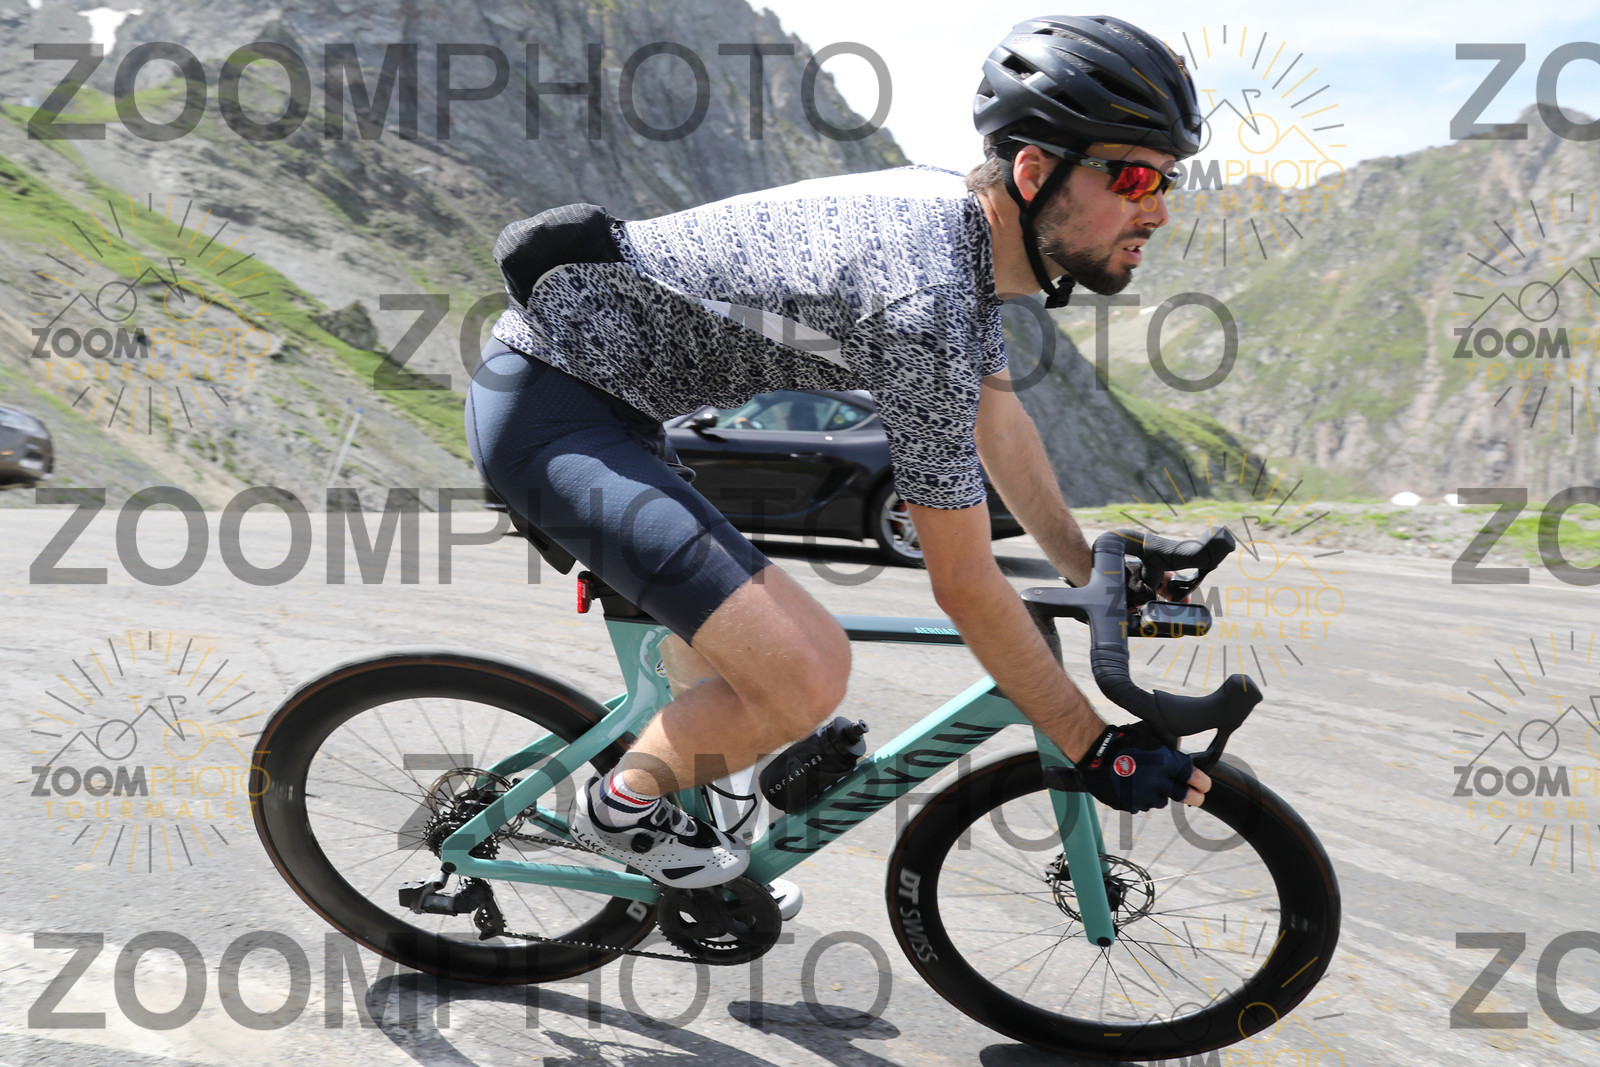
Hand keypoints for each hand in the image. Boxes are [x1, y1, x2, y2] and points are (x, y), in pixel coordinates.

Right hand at [1075, 722, 1210, 811]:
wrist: (1094, 754)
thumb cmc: (1124, 741)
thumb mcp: (1150, 737)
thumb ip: (1169, 747)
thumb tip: (1181, 748)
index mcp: (1166, 763)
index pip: (1195, 778)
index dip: (1203, 783)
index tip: (1205, 786)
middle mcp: (1159, 783)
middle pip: (1184, 795)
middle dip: (1194, 796)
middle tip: (1198, 797)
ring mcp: (1144, 797)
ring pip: (1160, 800)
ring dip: (1158, 793)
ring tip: (1144, 780)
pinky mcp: (1130, 805)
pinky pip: (1141, 805)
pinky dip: (1139, 798)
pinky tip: (1131, 786)